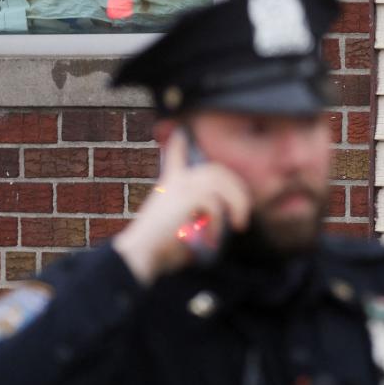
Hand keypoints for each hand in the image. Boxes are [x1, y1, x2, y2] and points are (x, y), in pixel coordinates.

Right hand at [113, 130, 250, 284]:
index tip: (180, 131)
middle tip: (242, 216)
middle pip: (216, 171)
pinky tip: (211, 237)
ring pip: (221, 184)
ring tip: (238, 226)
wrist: (141, 252)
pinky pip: (216, 205)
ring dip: (237, 205)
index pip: (176, 156)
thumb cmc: (159, 246)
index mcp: (170, 184)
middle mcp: (176, 181)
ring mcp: (181, 186)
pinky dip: (219, 223)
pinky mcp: (186, 197)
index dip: (179, 144)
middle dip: (237, 190)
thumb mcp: (177, 223)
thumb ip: (194, 213)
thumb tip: (220, 214)